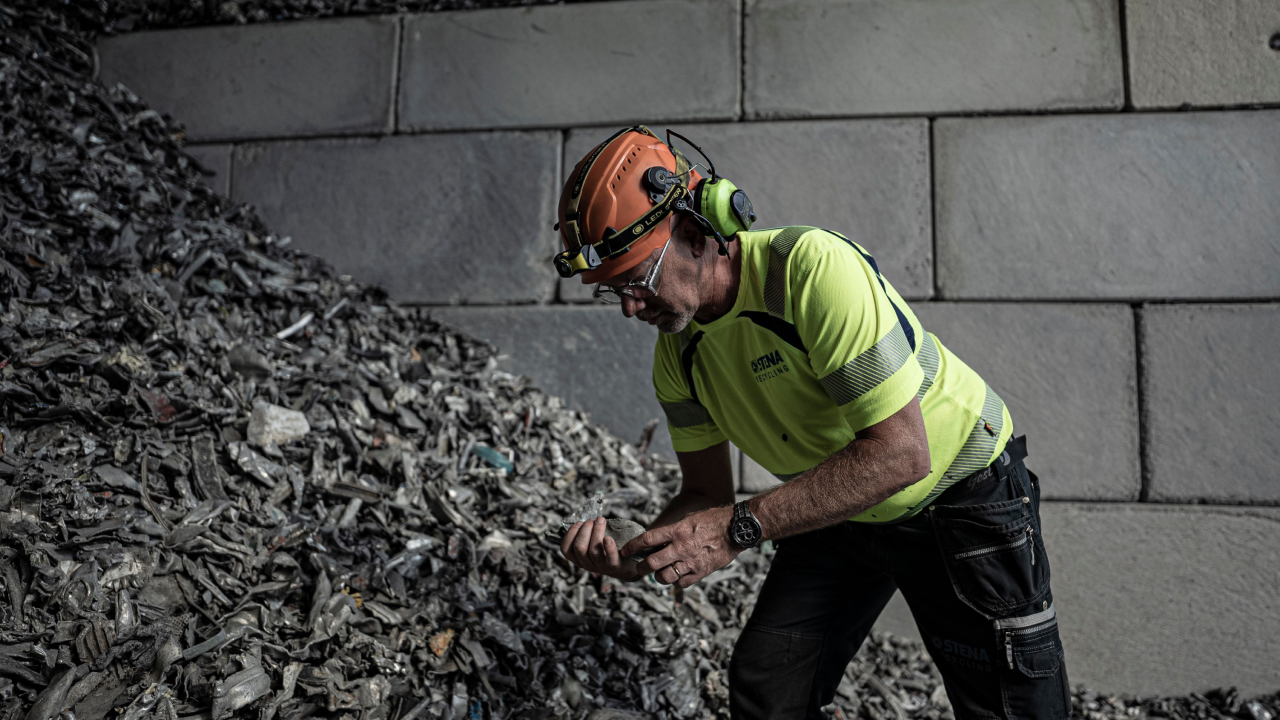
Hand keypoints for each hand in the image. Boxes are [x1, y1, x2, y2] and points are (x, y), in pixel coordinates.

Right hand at [560, 516, 639, 580]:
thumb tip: (584, 520)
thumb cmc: (607, 551)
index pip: (566, 549)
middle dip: (584, 530)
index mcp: (579, 559)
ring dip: (596, 532)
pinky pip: (610, 559)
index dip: (570, 534)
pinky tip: (608, 538)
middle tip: (592, 520)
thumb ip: (586, 536)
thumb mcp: (592, 545)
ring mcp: (601, 567)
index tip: (579, 523)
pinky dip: (609, 547)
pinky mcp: (615, 567)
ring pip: (593, 550)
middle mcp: (587, 564)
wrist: (626, 566)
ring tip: (601, 521)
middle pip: (579, 547)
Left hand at [621, 505, 740, 588]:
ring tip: (659, 574)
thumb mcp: (689, 518)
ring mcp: (691, 561)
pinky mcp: (702, 571)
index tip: (625, 551)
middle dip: (642, 567)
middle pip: (652, 563)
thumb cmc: (713, 520)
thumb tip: (658, 539)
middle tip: (640, 568)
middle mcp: (681, 547)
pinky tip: (677, 577)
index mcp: (677, 531)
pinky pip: (682, 583)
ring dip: (659, 577)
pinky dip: (677, 582)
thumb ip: (673, 530)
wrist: (736, 528)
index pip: (647, 540)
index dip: (633, 546)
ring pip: (665, 577)